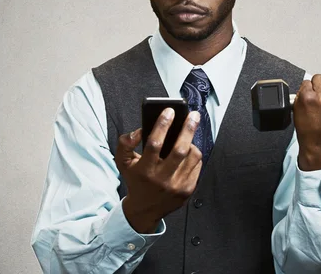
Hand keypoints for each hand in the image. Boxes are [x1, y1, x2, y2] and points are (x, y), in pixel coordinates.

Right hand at [116, 108, 202, 232]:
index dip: (162, 125)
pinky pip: (197, 166)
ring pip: (193, 157)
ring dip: (192, 142)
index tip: (169, 111)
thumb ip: (125, 143)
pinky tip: (188, 153)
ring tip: (187, 137)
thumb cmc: (136, 180)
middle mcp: (162, 179)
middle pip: (180, 150)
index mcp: (145, 170)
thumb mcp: (123, 163)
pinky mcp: (188, 190)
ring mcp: (177, 186)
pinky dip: (194, 156)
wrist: (145, 210)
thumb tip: (139, 130)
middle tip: (193, 115)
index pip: (154, 144)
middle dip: (188, 129)